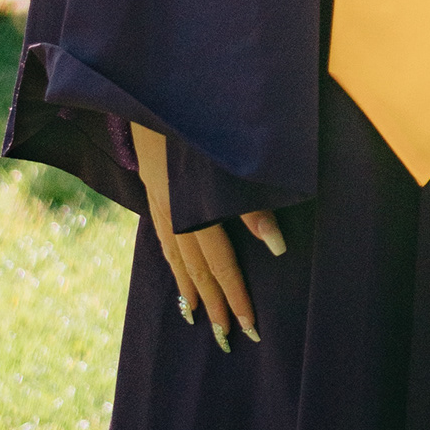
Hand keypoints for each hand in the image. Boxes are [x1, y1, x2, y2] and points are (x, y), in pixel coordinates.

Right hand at [132, 122, 285, 351]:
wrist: (156, 91)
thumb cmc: (203, 123)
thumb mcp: (230, 160)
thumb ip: (252, 204)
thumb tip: (276, 245)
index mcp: (194, 209)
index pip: (220, 264)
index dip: (235, 296)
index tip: (249, 326)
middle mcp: (173, 213)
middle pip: (197, 268)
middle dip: (214, 304)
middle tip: (227, 338)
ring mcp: (159, 203)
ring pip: (176, 257)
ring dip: (190, 289)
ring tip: (197, 318)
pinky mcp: (153, 189)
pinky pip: (163, 239)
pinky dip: (171, 263)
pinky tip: (177, 273)